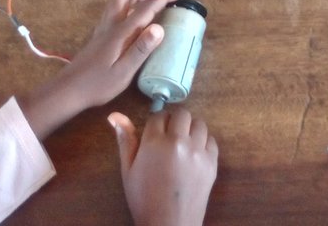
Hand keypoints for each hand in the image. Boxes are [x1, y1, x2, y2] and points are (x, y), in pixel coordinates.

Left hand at [19, 0, 183, 138]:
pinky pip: (115, 8)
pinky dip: (128, 0)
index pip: (145, 9)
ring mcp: (104, 28)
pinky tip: (133, 9)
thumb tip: (160, 27)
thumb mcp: (124, 72)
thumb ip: (141, 49)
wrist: (69, 90)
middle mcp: (111, 24)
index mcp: (120, 32)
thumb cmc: (98, 84)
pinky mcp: (100, 34)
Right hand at [109, 109, 217, 225]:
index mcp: (155, 142)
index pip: (158, 115)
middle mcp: (179, 142)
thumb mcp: (128, 170)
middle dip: (174, 121)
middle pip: (182, 114)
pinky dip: (204, 143)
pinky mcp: (212, 163)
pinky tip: (194, 155)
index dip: (155, 123)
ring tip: (182, 144)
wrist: (169, 225)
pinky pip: (211, 140)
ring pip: (199, 124)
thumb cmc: (143, 198)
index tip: (154, 134)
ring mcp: (198, 152)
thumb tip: (115, 115)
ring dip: (190, 129)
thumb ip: (125, 140)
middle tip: (168, 137)